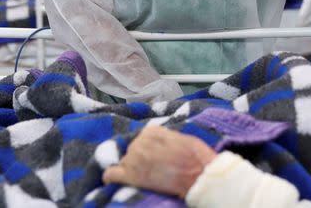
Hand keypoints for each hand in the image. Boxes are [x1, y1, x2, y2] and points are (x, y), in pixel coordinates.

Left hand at [102, 126, 217, 197]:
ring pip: (125, 162)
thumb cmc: (196, 156)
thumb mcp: (182, 137)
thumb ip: (165, 137)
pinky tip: (116, 180)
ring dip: (133, 169)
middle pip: (133, 151)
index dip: (149, 149)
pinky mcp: (130, 176)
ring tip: (146, 177)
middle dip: (141, 159)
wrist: (199, 175)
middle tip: (155, 169)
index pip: (142, 138)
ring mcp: (134, 159)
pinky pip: (111, 175)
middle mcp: (140, 142)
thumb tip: (159, 142)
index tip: (156, 156)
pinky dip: (112, 177)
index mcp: (152, 131)